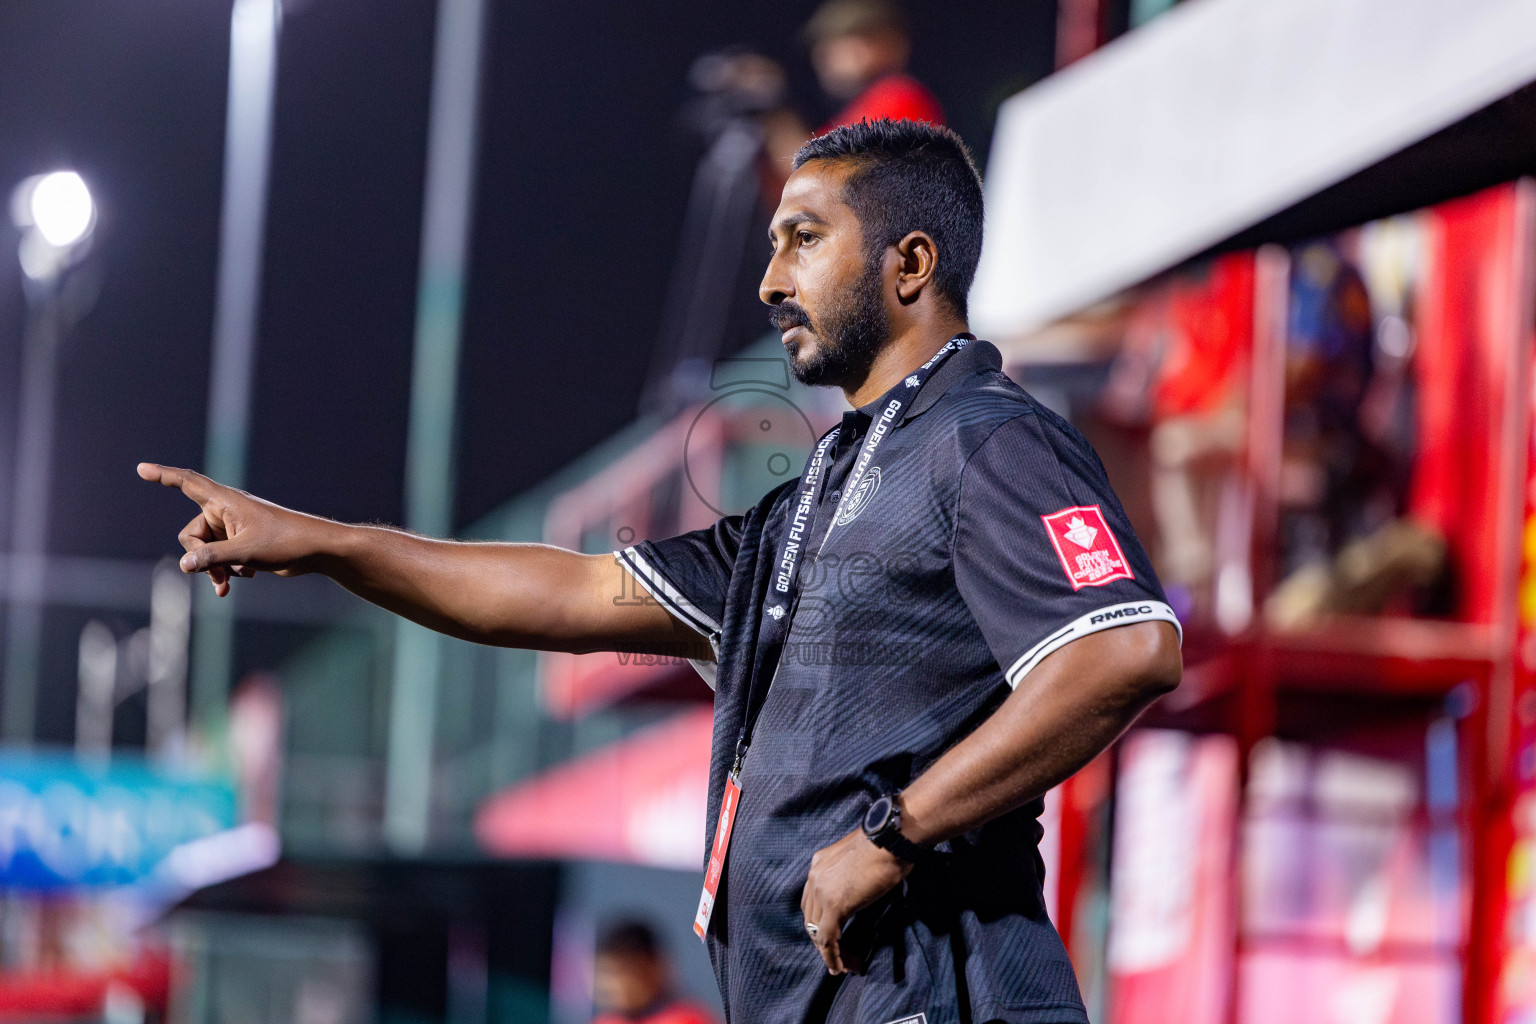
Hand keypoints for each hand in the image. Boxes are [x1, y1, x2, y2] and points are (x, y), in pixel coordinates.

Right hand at [137, 463, 332, 595]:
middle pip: (191, 535)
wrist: (316, 550)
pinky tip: (245, 578)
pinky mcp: (241, 542)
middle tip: (219, 578)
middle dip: (201, 559)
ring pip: (205, 551)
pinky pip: (220, 558)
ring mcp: (233, 527)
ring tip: (236, 580)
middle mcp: (225, 511)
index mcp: (225, 501)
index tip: (141, 469)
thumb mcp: (244, 553)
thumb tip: (183, 565)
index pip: (187, 482)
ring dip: (217, 568)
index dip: (163, 475)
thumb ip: (212, 559)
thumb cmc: (285, 542)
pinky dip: (228, 569)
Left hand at [800, 828, 910, 974]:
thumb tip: (858, 893)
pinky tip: (843, 966)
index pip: (812, 901)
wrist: (890, 838)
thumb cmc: (885, 845)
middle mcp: (814, 876)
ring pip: (817, 931)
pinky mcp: (834, 905)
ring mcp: (822, 890)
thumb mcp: (859, 860)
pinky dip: (833, 956)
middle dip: (823, 940)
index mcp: (819, 863)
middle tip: (840, 956)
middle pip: (811, 918)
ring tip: (844, 966)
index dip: (821, 923)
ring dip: (829, 953)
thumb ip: (850, 876)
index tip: (835, 937)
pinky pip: (828, 938)